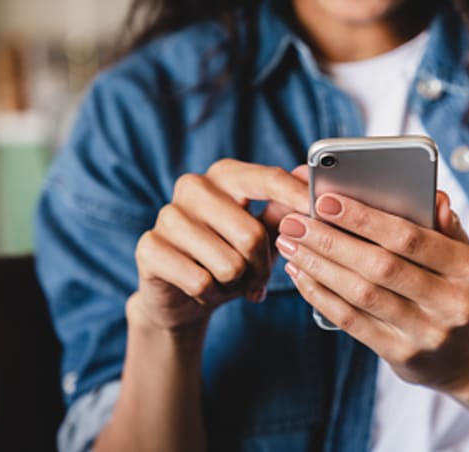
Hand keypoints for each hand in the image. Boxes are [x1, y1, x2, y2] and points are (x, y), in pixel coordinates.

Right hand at [130, 161, 308, 331]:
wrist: (182, 295)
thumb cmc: (230, 255)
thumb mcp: (263, 233)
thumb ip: (285, 208)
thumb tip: (310, 178)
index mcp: (225, 174)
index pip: (268, 179)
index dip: (297, 197)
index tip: (319, 212)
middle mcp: (193, 186)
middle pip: (251, 234)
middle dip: (262, 267)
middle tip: (258, 279)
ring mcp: (167, 215)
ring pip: (228, 263)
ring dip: (236, 283)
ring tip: (228, 281)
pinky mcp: (149, 247)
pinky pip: (200, 282)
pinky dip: (211, 295)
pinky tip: (204, 289)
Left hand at [275, 191, 468, 393]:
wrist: (458, 355)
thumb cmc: (447, 287)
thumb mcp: (457, 254)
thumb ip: (443, 224)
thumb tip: (435, 198)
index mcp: (467, 268)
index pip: (411, 238)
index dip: (365, 218)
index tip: (325, 201)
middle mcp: (451, 303)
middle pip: (380, 266)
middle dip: (331, 241)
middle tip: (295, 223)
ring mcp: (426, 333)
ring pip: (362, 294)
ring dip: (319, 266)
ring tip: (290, 244)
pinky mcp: (401, 355)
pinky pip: (352, 321)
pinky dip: (321, 295)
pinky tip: (301, 274)